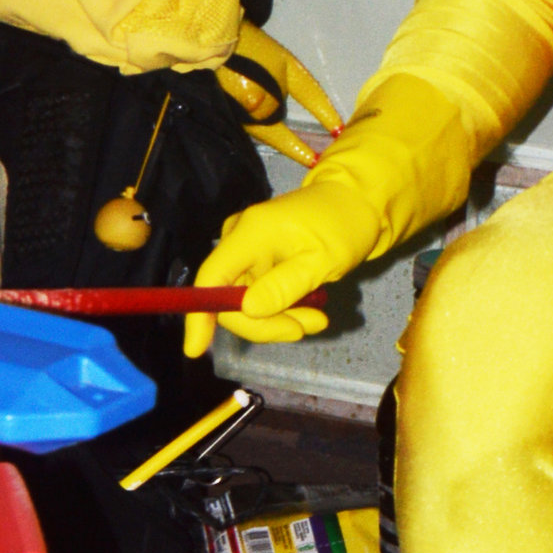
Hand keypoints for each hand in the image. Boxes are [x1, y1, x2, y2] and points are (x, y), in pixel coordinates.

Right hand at [185, 169, 384, 355]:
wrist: (357, 202)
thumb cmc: (343, 226)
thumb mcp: (321, 260)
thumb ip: (284, 286)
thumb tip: (248, 310)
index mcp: (250, 234)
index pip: (211, 278)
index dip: (200, 314)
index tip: (195, 350)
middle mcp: (240, 240)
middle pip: (230, 298)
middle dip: (265, 323)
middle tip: (308, 328)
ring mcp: (248, 249)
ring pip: (247, 301)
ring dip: (280, 318)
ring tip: (317, 319)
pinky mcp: (259, 258)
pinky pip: (259, 294)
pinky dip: (282, 307)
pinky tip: (309, 308)